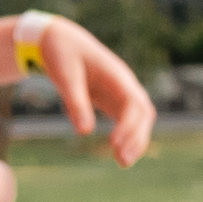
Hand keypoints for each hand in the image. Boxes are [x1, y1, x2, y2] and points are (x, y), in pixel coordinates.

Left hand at [32, 21, 159, 161]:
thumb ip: (75, 102)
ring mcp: (120, 90)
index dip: (128, 125)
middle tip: (123, 161)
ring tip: (123, 162)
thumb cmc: (61, 53)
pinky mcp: (111, 98)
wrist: (59, 39)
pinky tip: (118, 152)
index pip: (134, 103)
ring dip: (135, 139)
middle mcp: (123, 83)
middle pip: (144, 112)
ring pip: (139, 118)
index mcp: (116, 74)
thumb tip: (84, 132)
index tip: (114, 144)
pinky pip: (126, 119)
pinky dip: (125, 135)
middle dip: (137, 137)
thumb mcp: (64, 75)